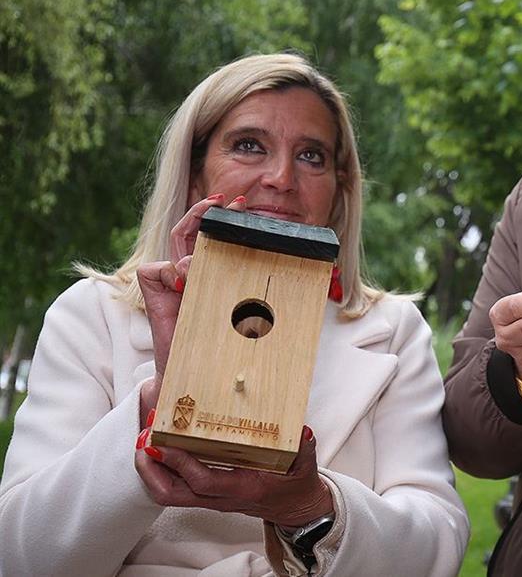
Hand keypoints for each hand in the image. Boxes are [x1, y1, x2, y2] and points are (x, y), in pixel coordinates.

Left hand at [135, 423, 334, 526]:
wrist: (294, 508)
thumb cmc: (295, 485)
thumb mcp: (305, 465)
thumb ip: (304, 448)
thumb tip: (302, 432)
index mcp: (243, 489)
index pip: (203, 481)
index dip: (180, 463)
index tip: (163, 442)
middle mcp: (221, 498)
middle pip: (172, 494)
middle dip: (150, 469)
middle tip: (144, 439)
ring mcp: (211, 499)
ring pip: (168, 493)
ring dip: (150, 470)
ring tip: (144, 440)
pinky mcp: (206, 495)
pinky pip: (174, 488)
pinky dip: (160, 470)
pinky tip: (158, 447)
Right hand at [137, 194, 247, 422]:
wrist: (193, 379)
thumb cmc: (223, 350)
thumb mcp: (254, 317)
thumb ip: (269, 296)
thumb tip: (309, 272)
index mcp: (213, 274)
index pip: (215, 237)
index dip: (224, 219)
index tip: (243, 205)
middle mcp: (192, 273)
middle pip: (195, 230)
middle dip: (209, 210)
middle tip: (230, 201)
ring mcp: (171, 281)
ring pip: (176, 242)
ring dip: (191, 232)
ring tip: (206, 241)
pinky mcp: (153, 293)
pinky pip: (155, 270)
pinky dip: (170, 271)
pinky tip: (184, 283)